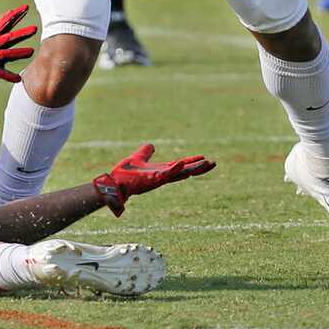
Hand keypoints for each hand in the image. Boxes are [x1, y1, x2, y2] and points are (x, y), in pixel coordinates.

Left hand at [0, 5, 36, 124]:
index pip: (1, 74)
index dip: (9, 78)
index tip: (19, 82)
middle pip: (9, 53)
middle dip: (20, 51)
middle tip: (32, 49)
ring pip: (8, 34)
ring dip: (20, 27)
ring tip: (32, 22)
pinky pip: (3, 24)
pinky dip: (11, 16)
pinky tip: (19, 9)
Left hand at [93, 143, 214, 215]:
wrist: (114, 182)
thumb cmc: (125, 173)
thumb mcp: (138, 158)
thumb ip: (145, 152)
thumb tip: (151, 145)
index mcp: (161, 170)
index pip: (181, 166)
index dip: (192, 162)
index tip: (205, 158)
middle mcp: (163, 175)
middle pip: (186, 171)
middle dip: (200, 168)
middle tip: (214, 163)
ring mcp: (159, 178)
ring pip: (180, 173)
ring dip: (193, 168)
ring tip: (206, 163)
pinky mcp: (152, 179)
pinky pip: (165, 174)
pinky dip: (174, 169)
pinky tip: (182, 163)